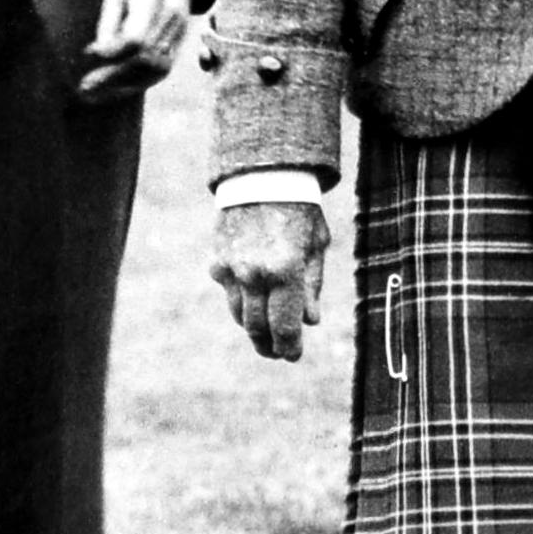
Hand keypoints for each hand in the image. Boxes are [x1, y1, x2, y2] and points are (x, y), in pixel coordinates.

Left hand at [82, 0, 194, 95]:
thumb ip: (109, 19)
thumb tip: (98, 54)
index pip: (135, 39)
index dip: (111, 54)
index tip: (87, 56)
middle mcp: (172, 17)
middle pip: (147, 59)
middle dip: (115, 77)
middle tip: (85, 86)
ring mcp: (181, 30)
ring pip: (158, 69)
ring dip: (128, 85)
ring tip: (100, 92)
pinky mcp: (182, 39)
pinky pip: (164, 68)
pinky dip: (141, 81)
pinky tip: (119, 86)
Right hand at [213, 199, 329, 361]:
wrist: (262, 177)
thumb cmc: (299, 210)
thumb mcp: (316, 246)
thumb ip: (312, 286)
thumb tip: (310, 322)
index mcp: (285, 270)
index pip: (285, 326)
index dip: (289, 347)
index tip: (293, 356)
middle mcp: (255, 274)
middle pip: (258, 328)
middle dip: (269, 345)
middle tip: (278, 354)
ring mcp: (231, 270)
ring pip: (240, 315)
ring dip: (254, 328)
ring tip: (267, 334)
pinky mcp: (216, 263)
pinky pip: (229, 293)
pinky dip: (242, 302)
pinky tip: (254, 301)